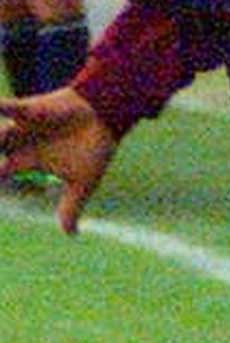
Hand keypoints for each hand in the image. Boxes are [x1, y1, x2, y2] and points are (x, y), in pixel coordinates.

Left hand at [0, 87, 117, 232]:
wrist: (105, 118)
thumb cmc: (94, 149)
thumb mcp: (82, 183)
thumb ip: (71, 207)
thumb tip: (71, 235)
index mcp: (27, 162)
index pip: (0, 175)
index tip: (0, 179)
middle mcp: (19, 144)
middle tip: (0, 169)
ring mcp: (21, 127)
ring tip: (4, 140)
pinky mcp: (29, 110)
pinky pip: (8, 108)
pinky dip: (0, 106)